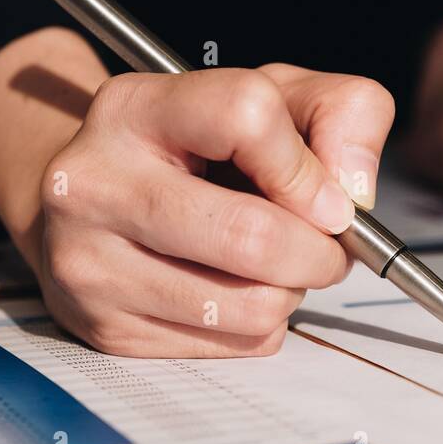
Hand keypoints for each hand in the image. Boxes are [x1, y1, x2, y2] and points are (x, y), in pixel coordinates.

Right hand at [38, 65, 393, 356]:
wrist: (98, 199)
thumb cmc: (199, 144)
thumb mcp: (275, 97)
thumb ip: (341, 112)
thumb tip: (352, 192)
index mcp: (137, 107)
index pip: (247, 116)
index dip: (307, 167)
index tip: (329, 198)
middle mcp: (96, 182)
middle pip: (252, 236)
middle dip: (319, 251)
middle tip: (329, 247)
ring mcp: (90, 262)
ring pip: (251, 304)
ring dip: (293, 290)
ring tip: (277, 263)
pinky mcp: (106, 329)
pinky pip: (233, 346)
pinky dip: (261, 324)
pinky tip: (237, 288)